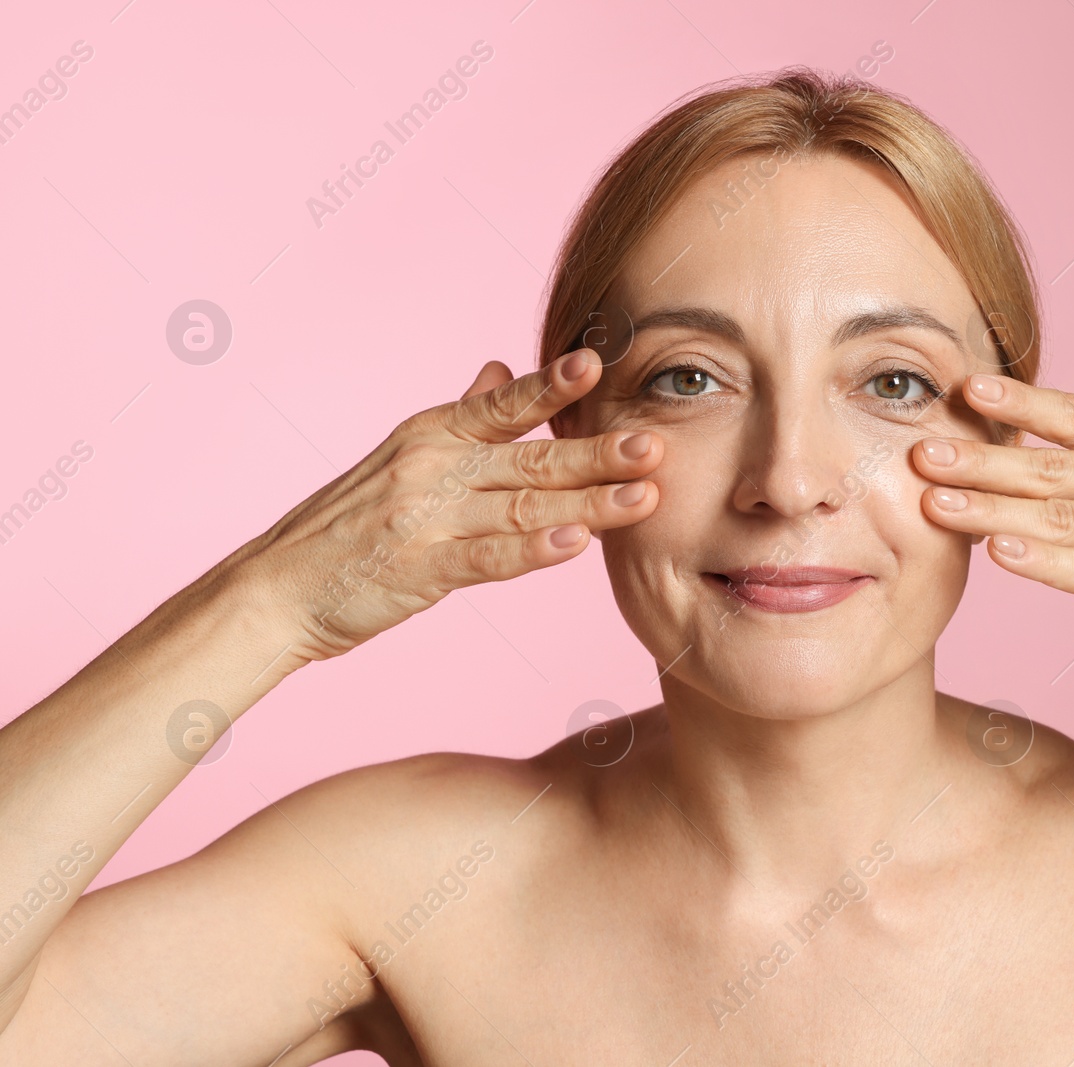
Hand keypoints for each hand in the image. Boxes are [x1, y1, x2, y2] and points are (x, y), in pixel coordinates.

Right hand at [228, 350, 661, 663]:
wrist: (275, 589)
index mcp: (432, 434)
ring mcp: (426, 518)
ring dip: (588, 502)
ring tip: (643, 496)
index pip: (503, 404)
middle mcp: (432, 467)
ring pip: (522, 506)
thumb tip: (500, 368)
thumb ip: (461, 417)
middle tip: (656, 443)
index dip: (551, 385)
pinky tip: (576, 546)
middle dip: (597, 451)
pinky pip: (488, 558)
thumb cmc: (346, 524)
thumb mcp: (400, 455)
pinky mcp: (421, 569)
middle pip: (530, 456)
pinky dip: (532, 551)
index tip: (600, 365)